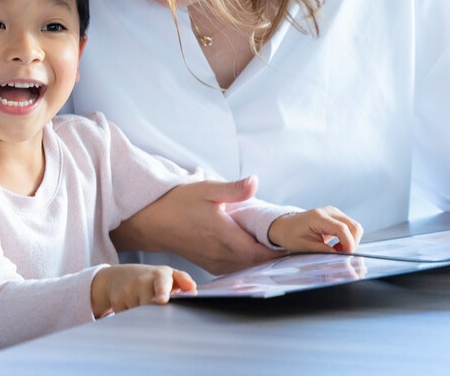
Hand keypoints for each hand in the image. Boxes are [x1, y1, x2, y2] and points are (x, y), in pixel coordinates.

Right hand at [90, 264, 195, 317]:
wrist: (117, 276)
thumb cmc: (151, 279)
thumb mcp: (167, 275)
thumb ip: (182, 279)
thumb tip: (193, 289)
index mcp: (159, 275)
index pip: (161, 282)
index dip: (162, 292)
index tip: (162, 300)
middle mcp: (142, 281)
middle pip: (150, 304)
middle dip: (155, 312)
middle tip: (159, 314)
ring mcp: (128, 290)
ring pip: (141, 314)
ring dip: (146, 317)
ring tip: (145, 308)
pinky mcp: (117, 301)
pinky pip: (130, 318)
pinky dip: (133, 318)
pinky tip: (132, 309)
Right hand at [111, 177, 278, 274]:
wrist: (153, 221)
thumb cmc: (179, 203)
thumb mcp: (207, 190)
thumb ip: (234, 189)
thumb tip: (255, 182)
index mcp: (226, 237)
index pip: (263, 252)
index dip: (281, 250)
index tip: (296, 242)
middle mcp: (223, 255)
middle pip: (259, 262)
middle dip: (276, 255)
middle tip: (294, 243)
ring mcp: (216, 262)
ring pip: (249, 266)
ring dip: (263, 259)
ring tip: (279, 246)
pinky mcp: (211, 264)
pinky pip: (237, 267)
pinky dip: (250, 261)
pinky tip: (255, 250)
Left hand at [267, 206, 363, 252]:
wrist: (285, 226)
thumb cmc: (291, 236)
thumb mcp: (305, 248)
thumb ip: (324, 252)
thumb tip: (341, 259)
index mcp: (318, 217)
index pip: (342, 229)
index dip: (348, 244)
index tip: (346, 257)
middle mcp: (329, 211)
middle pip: (354, 226)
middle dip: (352, 244)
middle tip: (341, 256)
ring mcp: (334, 212)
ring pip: (355, 227)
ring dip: (351, 242)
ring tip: (336, 251)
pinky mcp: (336, 216)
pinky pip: (350, 227)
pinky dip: (348, 239)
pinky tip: (336, 246)